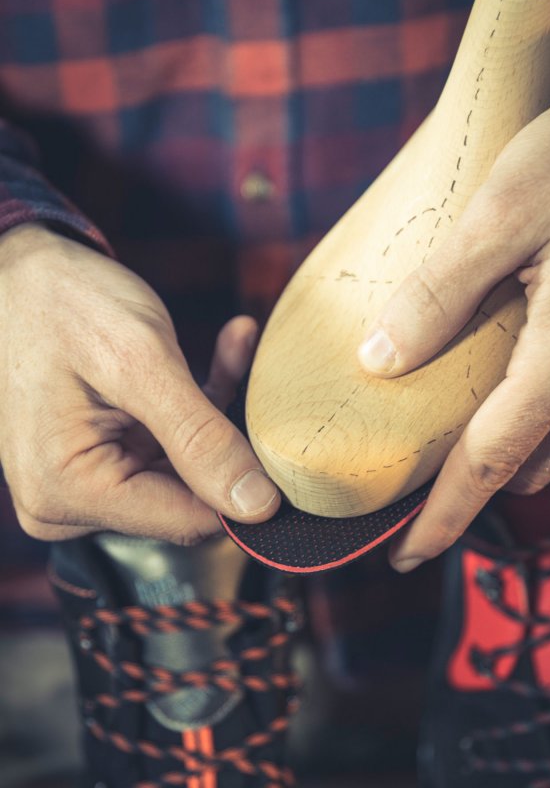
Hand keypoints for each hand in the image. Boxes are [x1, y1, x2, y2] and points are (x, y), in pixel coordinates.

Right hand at [0, 224, 278, 542]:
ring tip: (235, 343)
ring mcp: (82, 483)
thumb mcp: (141, 363)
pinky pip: (166, 447)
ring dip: (214, 409)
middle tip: (256, 371)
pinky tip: (224, 351)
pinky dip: (197, 403)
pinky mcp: (98, 459)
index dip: (243, 485)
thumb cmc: (63, 303)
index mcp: (68, 491)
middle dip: (227, 436)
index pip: (189, 520)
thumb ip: (199, 438)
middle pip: (188, 498)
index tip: (281, 434)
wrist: (18, 270)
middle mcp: (68, 503)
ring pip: (184, 469)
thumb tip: (257, 507)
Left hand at [358, 63, 549, 570]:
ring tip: (454, 421)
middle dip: (473, 481)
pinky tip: (507, 372)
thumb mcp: (504, 210)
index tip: (402, 554)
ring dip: (508, 443)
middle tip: (416, 472)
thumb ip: (440, 292)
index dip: (443, 516)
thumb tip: (381, 360)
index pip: (491, 462)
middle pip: (527, 462)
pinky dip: (541, 407)